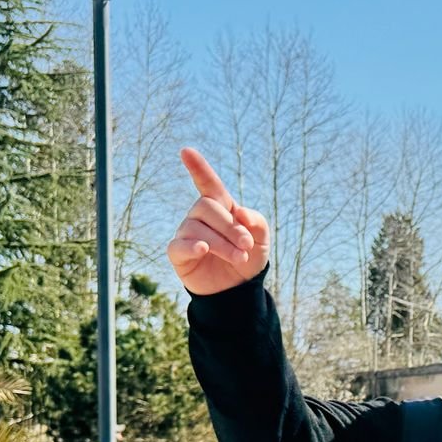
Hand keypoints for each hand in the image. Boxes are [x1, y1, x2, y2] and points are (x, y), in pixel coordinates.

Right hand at [168, 148, 268, 294]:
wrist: (238, 290)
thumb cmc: (248, 259)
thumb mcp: (262, 240)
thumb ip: (257, 221)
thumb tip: (240, 211)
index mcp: (221, 208)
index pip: (208, 184)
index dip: (198, 168)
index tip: (186, 151)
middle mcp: (200, 217)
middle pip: (208, 207)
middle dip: (230, 226)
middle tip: (246, 245)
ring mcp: (187, 234)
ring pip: (198, 228)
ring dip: (222, 243)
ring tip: (238, 257)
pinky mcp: (179, 253)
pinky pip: (180, 245)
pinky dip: (192, 246)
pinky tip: (203, 249)